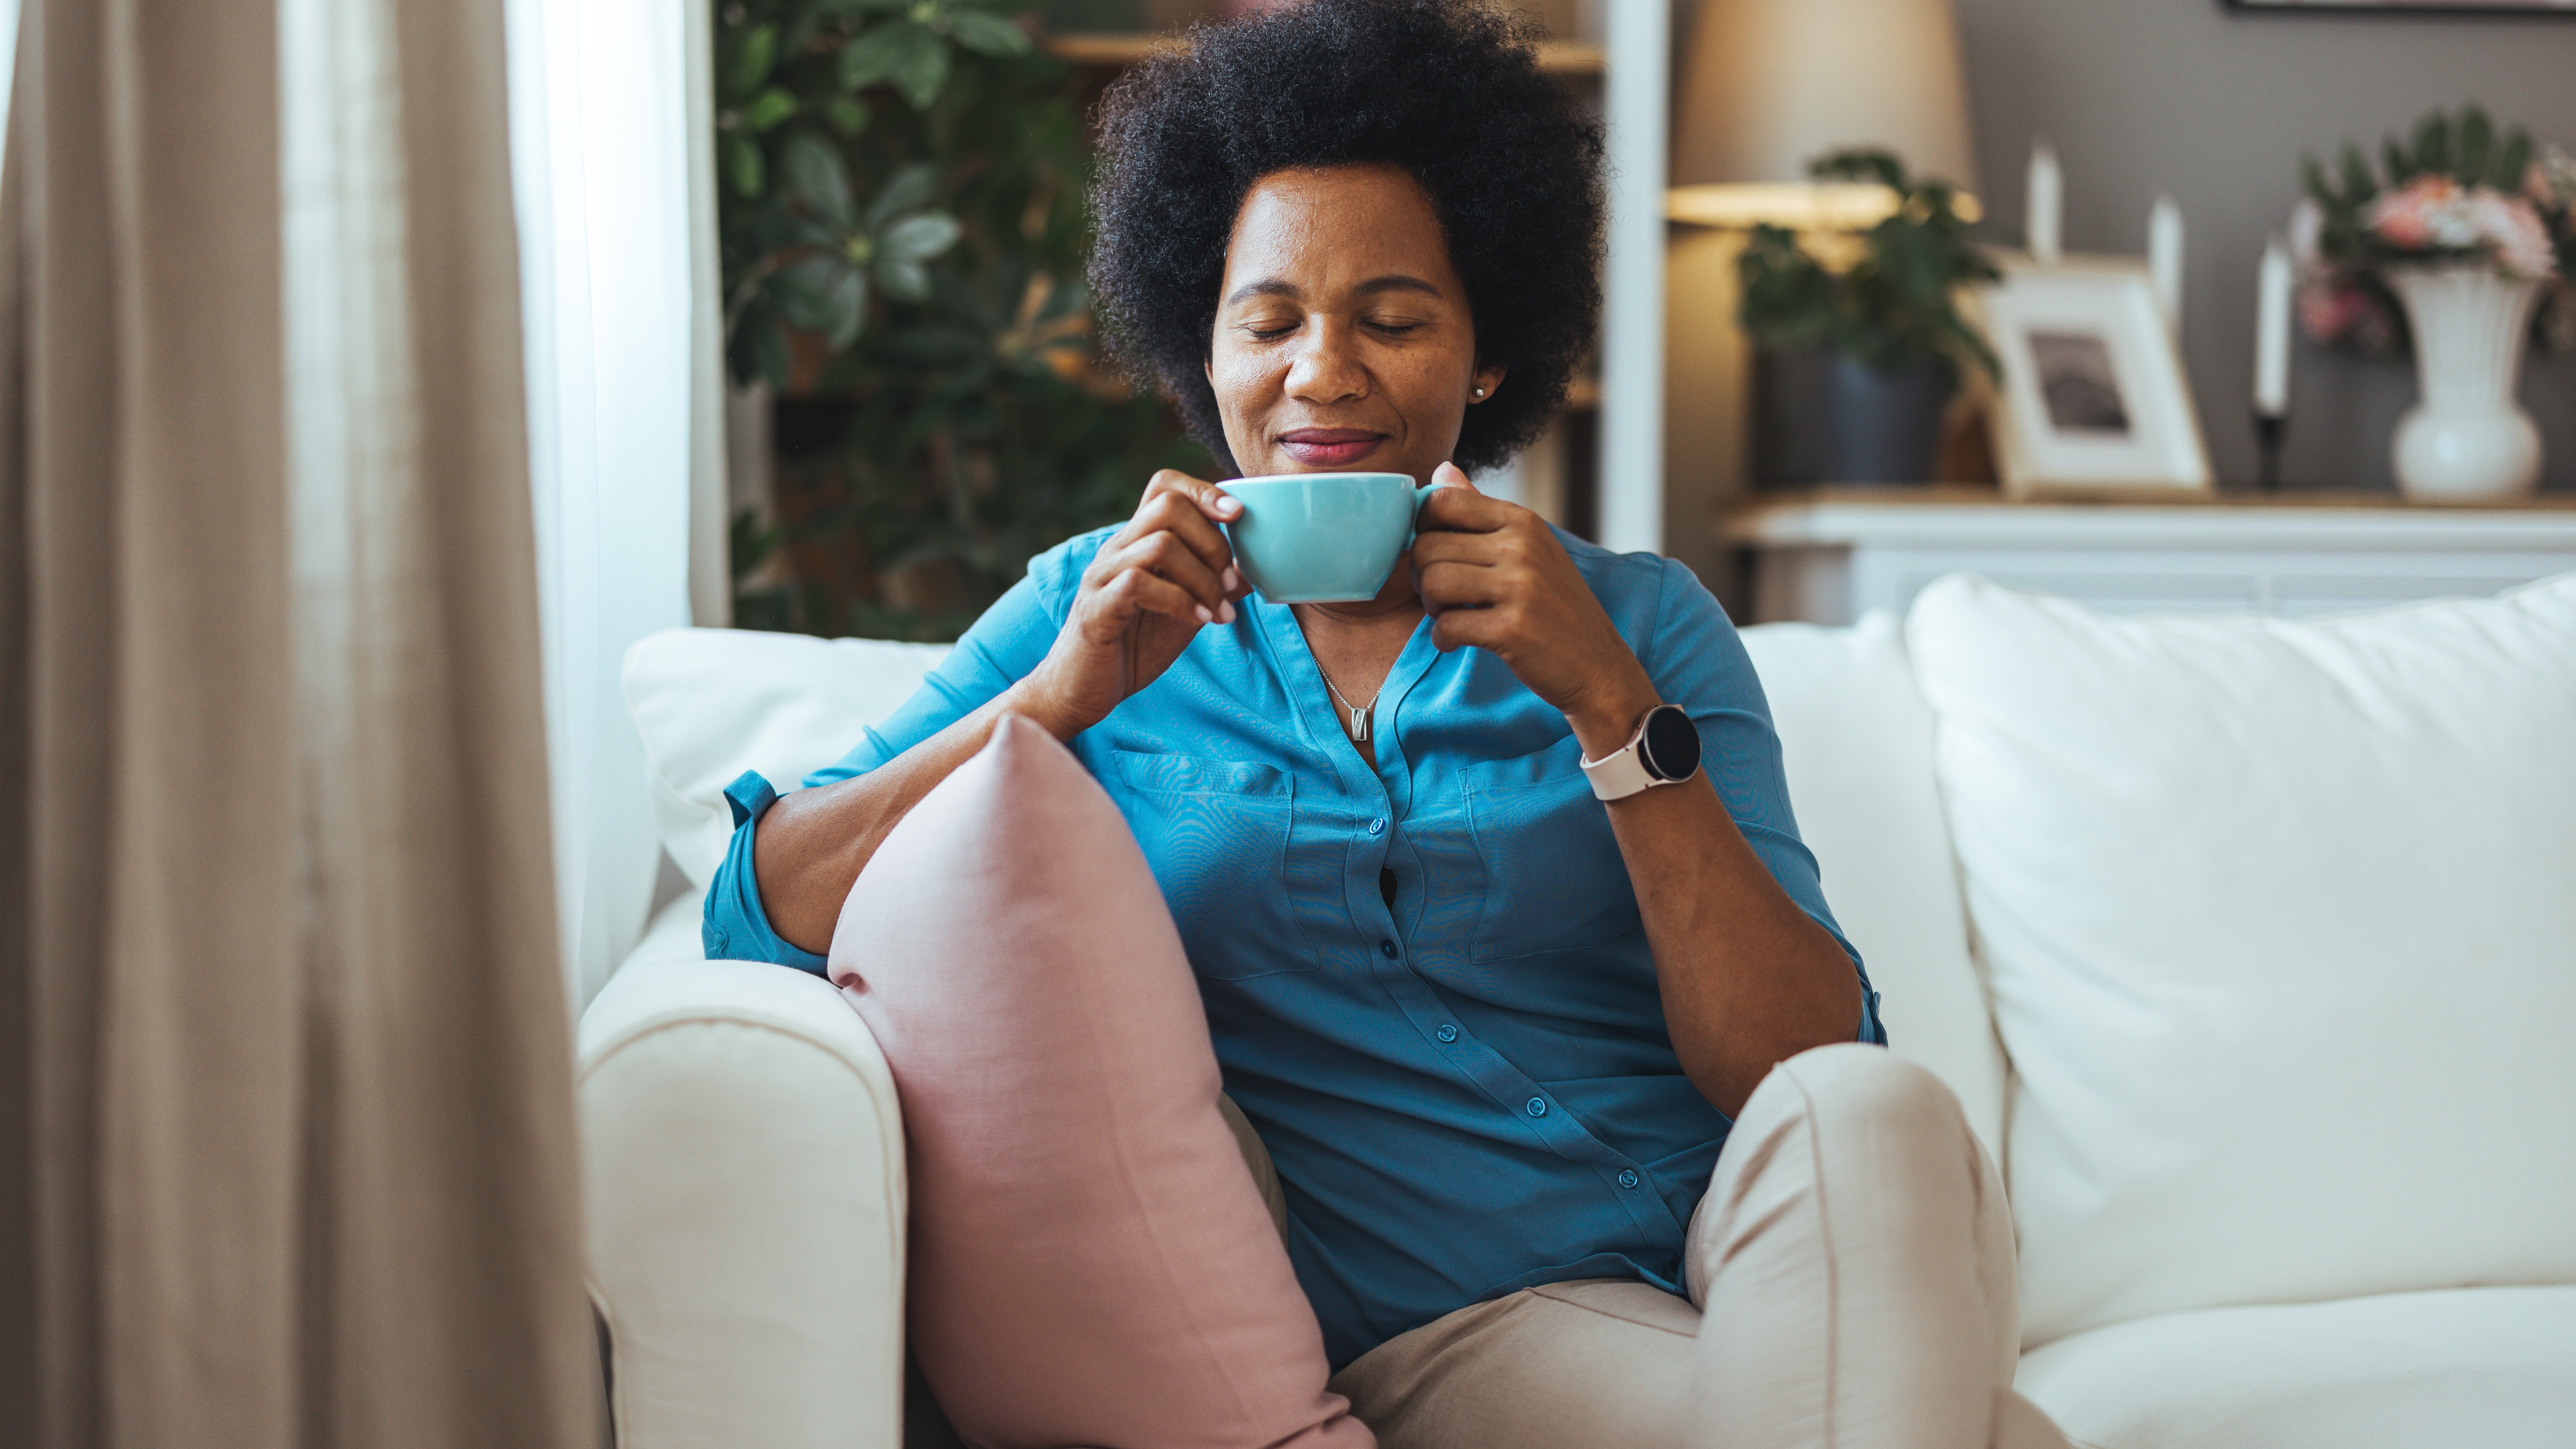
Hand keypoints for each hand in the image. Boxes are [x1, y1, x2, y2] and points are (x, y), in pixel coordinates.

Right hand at [1012, 470, 1247, 737]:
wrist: (1080, 691)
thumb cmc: (1131, 648)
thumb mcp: (1184, 612)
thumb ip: (1212, 587)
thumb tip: (1253, 571)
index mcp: (1137, 543)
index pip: (1164, 486)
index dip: (1203, 490)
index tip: (1237, 516)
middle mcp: (1117, 549)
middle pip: (1168, 506)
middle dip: (1213, 542)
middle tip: (1228, 582)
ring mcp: (1102, 576)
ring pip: (1160, 545)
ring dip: (1202, 578)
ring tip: (1218, 610)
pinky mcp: (1095, 609)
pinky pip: (1138, 584)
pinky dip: (1180, 601)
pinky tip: (1199, 621)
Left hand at [1409, 463, 1660, 752]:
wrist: (1597, 665)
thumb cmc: (1556, 607)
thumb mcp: (1529, 548)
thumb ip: (1481, 511)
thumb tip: (1442, 470)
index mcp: (1522, 520)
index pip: (1442, 500)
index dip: (1423, 528)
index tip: (1437, 552)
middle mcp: (1520, 546)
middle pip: (1428, 545)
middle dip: (1422, 574)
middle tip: (1440, 595)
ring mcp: (1518, 587)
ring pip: (1432, 582)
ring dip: (1430, 606)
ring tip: (1450, 615)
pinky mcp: (1512, 629)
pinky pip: (1446, 626)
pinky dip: (1443, 638)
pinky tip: (1458, 641)